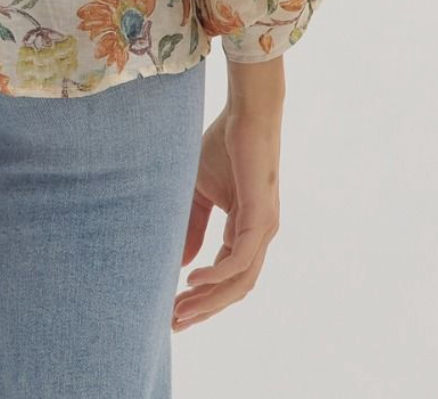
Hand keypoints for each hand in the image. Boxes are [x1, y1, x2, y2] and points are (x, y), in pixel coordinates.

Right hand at [172, 97, 281, 330]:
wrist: (246, 114)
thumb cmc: (224, 147)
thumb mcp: (199, 192)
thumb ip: (192, 226)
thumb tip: (182, 264)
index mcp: (246, 231)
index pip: (227, 277)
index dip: (202, 298)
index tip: (172, 311)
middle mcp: (259, 237)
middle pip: (235, 289)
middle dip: (204, 309)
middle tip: (174, 324)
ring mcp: (264, 230)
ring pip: (240, 281)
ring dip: (210, 300)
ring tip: (180, 309)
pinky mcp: (261, 217)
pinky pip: (241, 258)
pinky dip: (217, 274)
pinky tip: (193, 279)